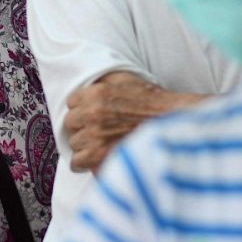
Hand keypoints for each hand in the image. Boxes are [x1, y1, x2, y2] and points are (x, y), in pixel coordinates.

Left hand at [63, 72, 209, 172]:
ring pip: (73, 144)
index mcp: (96, 94)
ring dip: (84, 145)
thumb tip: (86, 85)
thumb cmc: (151, 102)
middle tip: (98, 128)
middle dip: (82, 126)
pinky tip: (98, 157)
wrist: (171, 123)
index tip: (93, 113)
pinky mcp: (99, 158)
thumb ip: (103, 80)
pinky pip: (77, 163)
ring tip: (100, 143)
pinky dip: (85, 163)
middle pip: (70, 123)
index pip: (71, 102)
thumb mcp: (125, 79)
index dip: (83, 108)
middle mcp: (92, 114)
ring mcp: (95, 137)